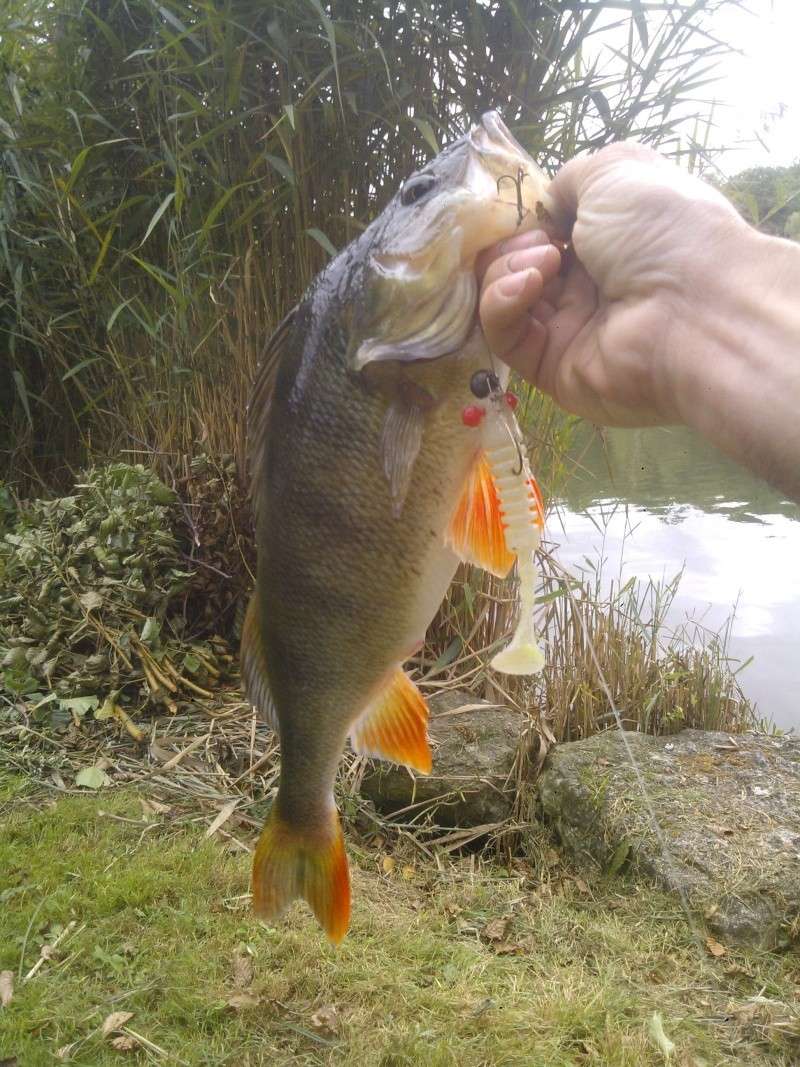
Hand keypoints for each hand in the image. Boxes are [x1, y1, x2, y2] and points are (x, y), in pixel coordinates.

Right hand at [478, 143, 749, 426]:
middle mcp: (590, 286)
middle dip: (515, 243)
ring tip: (545, 260)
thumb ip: (569, 181)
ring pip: (504, 298)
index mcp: (611, 241)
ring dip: (508, 269)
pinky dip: (503, 303)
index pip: (546, 232)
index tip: (527, 211)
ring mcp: (569, 331)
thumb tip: (545, 208)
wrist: (694, 307)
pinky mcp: (552, 369)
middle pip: (517, 265)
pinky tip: (531, 284)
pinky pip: (506, 336)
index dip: (526, 219)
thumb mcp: (615, 171)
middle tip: (543, 240)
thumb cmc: (663, 229)